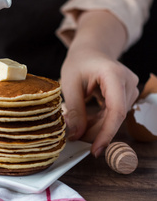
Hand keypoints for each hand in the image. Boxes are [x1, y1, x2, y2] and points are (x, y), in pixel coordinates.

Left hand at [60, 10, 138, 156]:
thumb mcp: (70, 83)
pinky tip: (87, 120)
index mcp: (114, 74)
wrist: (91, 50)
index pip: (116, 110)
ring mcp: (130, 88)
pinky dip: (100, 120)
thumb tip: (75, 135)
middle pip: (115, 116)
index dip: (106, 133)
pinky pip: (114, 113)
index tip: (95, 150)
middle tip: (75, 138)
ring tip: (77, 126)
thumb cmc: (79, 62)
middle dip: (96, 132)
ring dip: (96, 126)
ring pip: (115, 117)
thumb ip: (75, 109)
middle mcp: (128, 81)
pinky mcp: (127, 94)